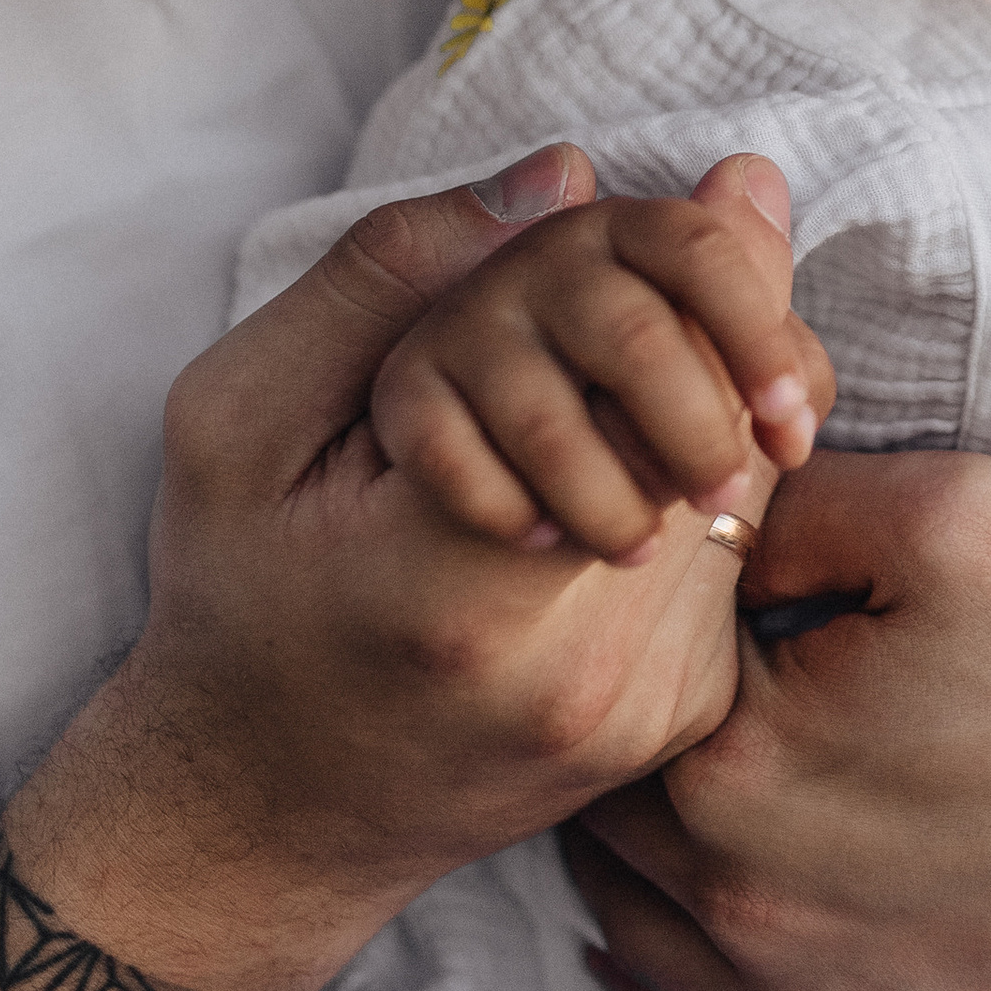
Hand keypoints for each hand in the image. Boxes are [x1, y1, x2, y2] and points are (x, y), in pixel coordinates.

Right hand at [7, 147, 812, 990]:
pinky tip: (631, 468)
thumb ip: (389, 281)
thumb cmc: (235, 602)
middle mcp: (581, 665)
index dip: (673, 286)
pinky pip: (740, 563)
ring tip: (637, 379)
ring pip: (755, 494)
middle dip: (716, 337)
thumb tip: (566, 172)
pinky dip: (708, 489)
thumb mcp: (239, 418)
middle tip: (674, 293)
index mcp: (461, 581)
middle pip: (727, 431)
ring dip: (719, 403)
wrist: (259, 818)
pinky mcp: (679, 726)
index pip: (647, 380)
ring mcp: (642, 710)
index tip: (644, 246)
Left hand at [563, 465, 990, 990]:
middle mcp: (734, 906)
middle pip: (612, 800)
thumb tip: (704, 510)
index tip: (709, 577)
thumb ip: (796, 501)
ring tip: (704, 761)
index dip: (661, 614)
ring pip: (632, 917)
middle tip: (704, 663)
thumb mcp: (958, 514)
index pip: (627, 671)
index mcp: (735, 765)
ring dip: (643, 841)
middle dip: (642, 728)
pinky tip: (683, 908)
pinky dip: (666, 967)